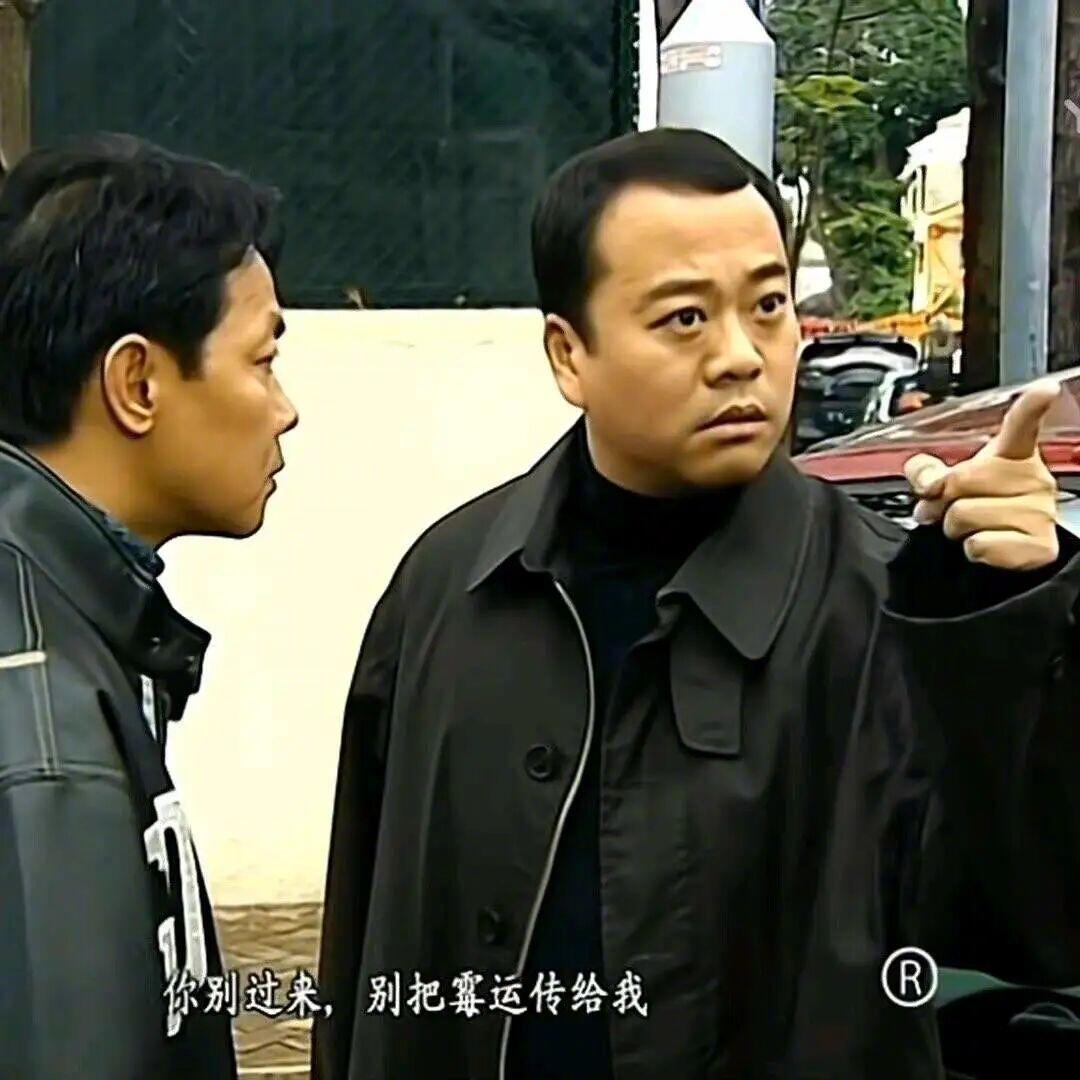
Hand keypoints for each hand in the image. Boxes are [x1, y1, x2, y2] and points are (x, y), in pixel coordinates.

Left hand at [903, 380, 1061, 570]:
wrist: (1005, 552)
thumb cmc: (979, 510)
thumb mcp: (950, 483)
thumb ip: (926, 471)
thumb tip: (927, 480)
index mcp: (1012, 456)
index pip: (1021, 427)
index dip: (1031, 407)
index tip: (1045, 390)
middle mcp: (1034, 479)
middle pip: (961, 480)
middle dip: (941, 500)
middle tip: (947, 510)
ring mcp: (1041, 512)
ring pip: (965, 516)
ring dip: (955, 530)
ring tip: (970, 529)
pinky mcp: (1041, 546)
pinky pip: (981, 546)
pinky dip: (973, 551)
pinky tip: (987, 546)